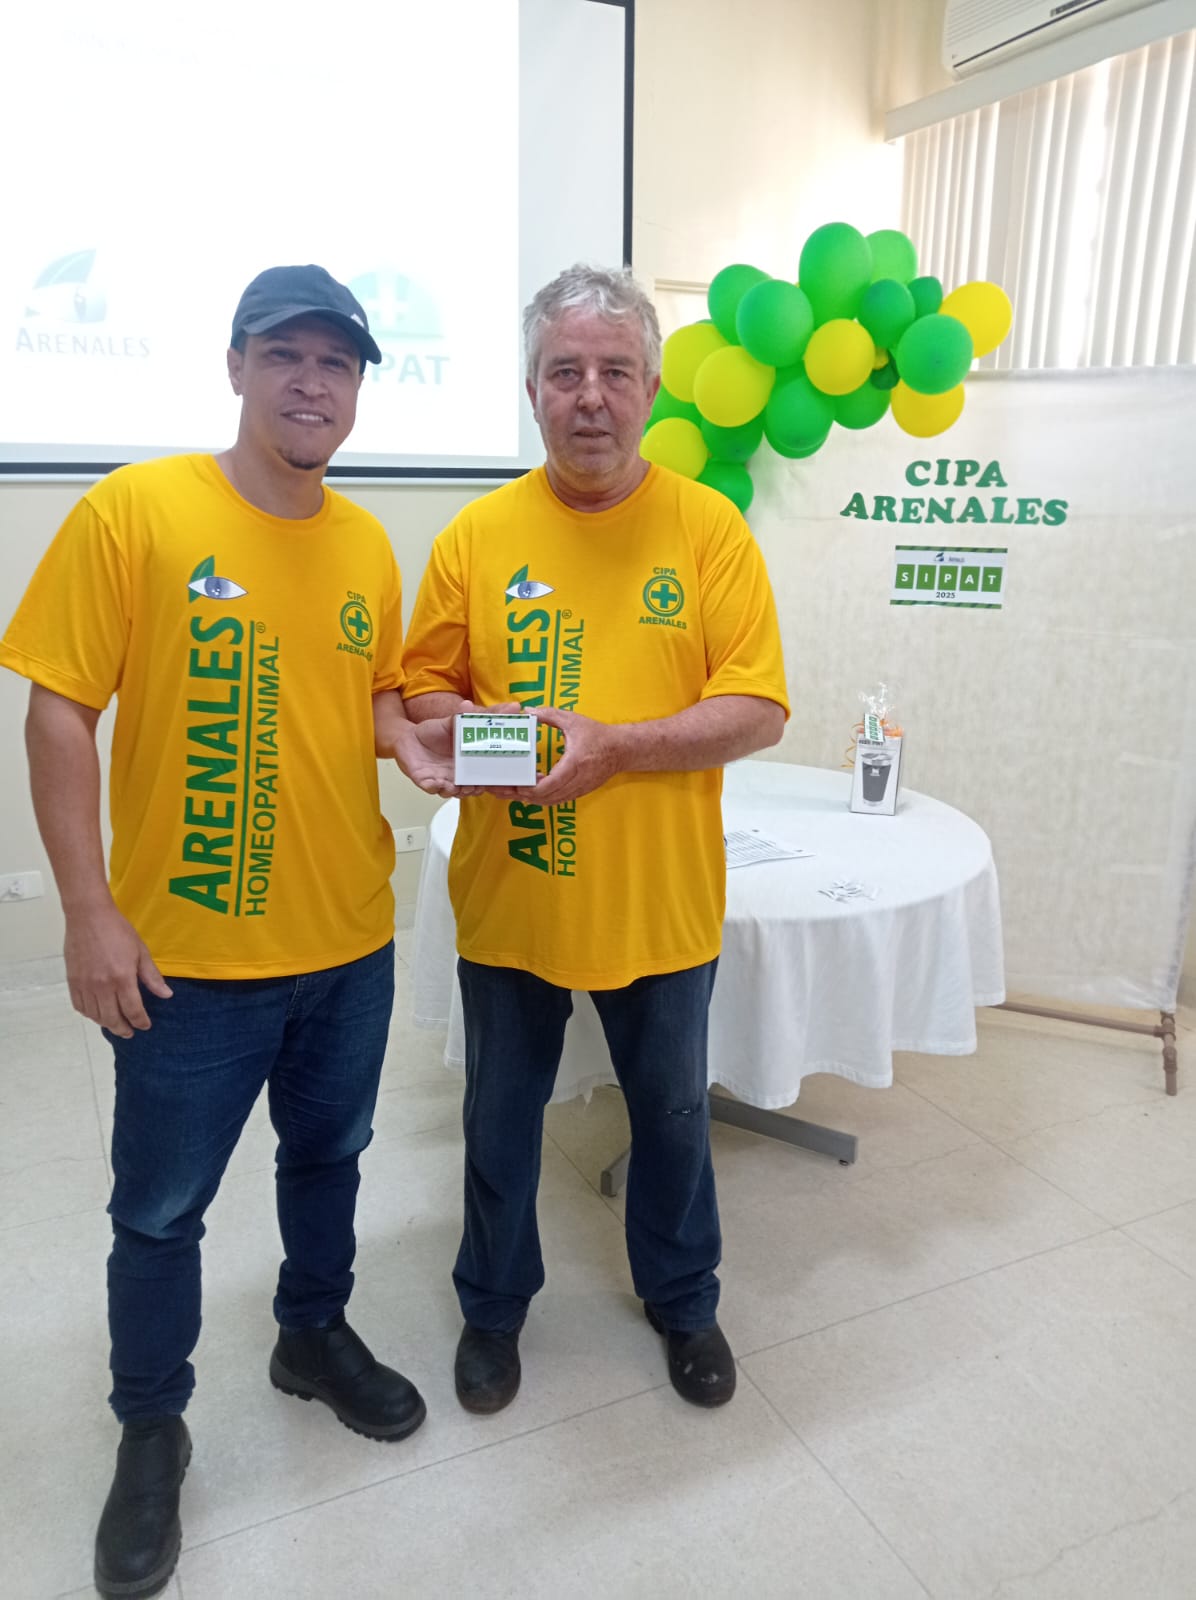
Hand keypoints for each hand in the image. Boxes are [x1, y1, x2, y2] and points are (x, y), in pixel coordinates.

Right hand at [63, 903, 171, 1037]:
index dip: (140, 1021)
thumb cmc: (118, 931)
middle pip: (112, 1018)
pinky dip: (89, 1014)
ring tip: (115, 1024)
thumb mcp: (141, 952)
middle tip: (130, 1032)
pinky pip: (80, 1006)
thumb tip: (166, 995)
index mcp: (122, 978)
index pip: (133, 1010)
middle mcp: (102, 986)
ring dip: (106, 1023)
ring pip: (95, 1015)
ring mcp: (85, 985)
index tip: (145, 1026)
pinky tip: (97, 1013)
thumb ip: (152, 977)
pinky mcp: (73, 981)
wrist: (89, 917)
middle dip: (123, 1029)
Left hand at [392, 701, 522, 796]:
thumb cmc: (435, 732)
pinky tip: (435, 782)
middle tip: (476, 784)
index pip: (486, 776)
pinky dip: (433, 787)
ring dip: (456, 790)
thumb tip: (514, 706)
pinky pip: (430, 788)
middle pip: (470, 789)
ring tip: (457, 786)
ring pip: (452, 792)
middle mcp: (458, 776)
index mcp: (469, 764)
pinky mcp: (424, 780)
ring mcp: (441, 780)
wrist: (408, 737)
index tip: (501, 778)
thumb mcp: (458, 721)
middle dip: (474, 789)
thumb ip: (481, 716)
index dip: (494, 780)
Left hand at [525, 705, 623, 805]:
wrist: (622, 749)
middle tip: (509, 789)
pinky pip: (559, 800)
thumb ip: (550, 715)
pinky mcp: (581, 791)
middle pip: (548, 797)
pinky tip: (534, 790)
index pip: (551, 784)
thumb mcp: (573, 720)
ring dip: (534, 799)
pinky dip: (545, 798)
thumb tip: (530, 711)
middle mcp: (578, 779)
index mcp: (575, 763)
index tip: (518, 785)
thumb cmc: (598, 735)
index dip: (532, 788)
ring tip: (517, 791)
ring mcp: (580, 788)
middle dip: (526, 795)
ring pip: (552, 801)